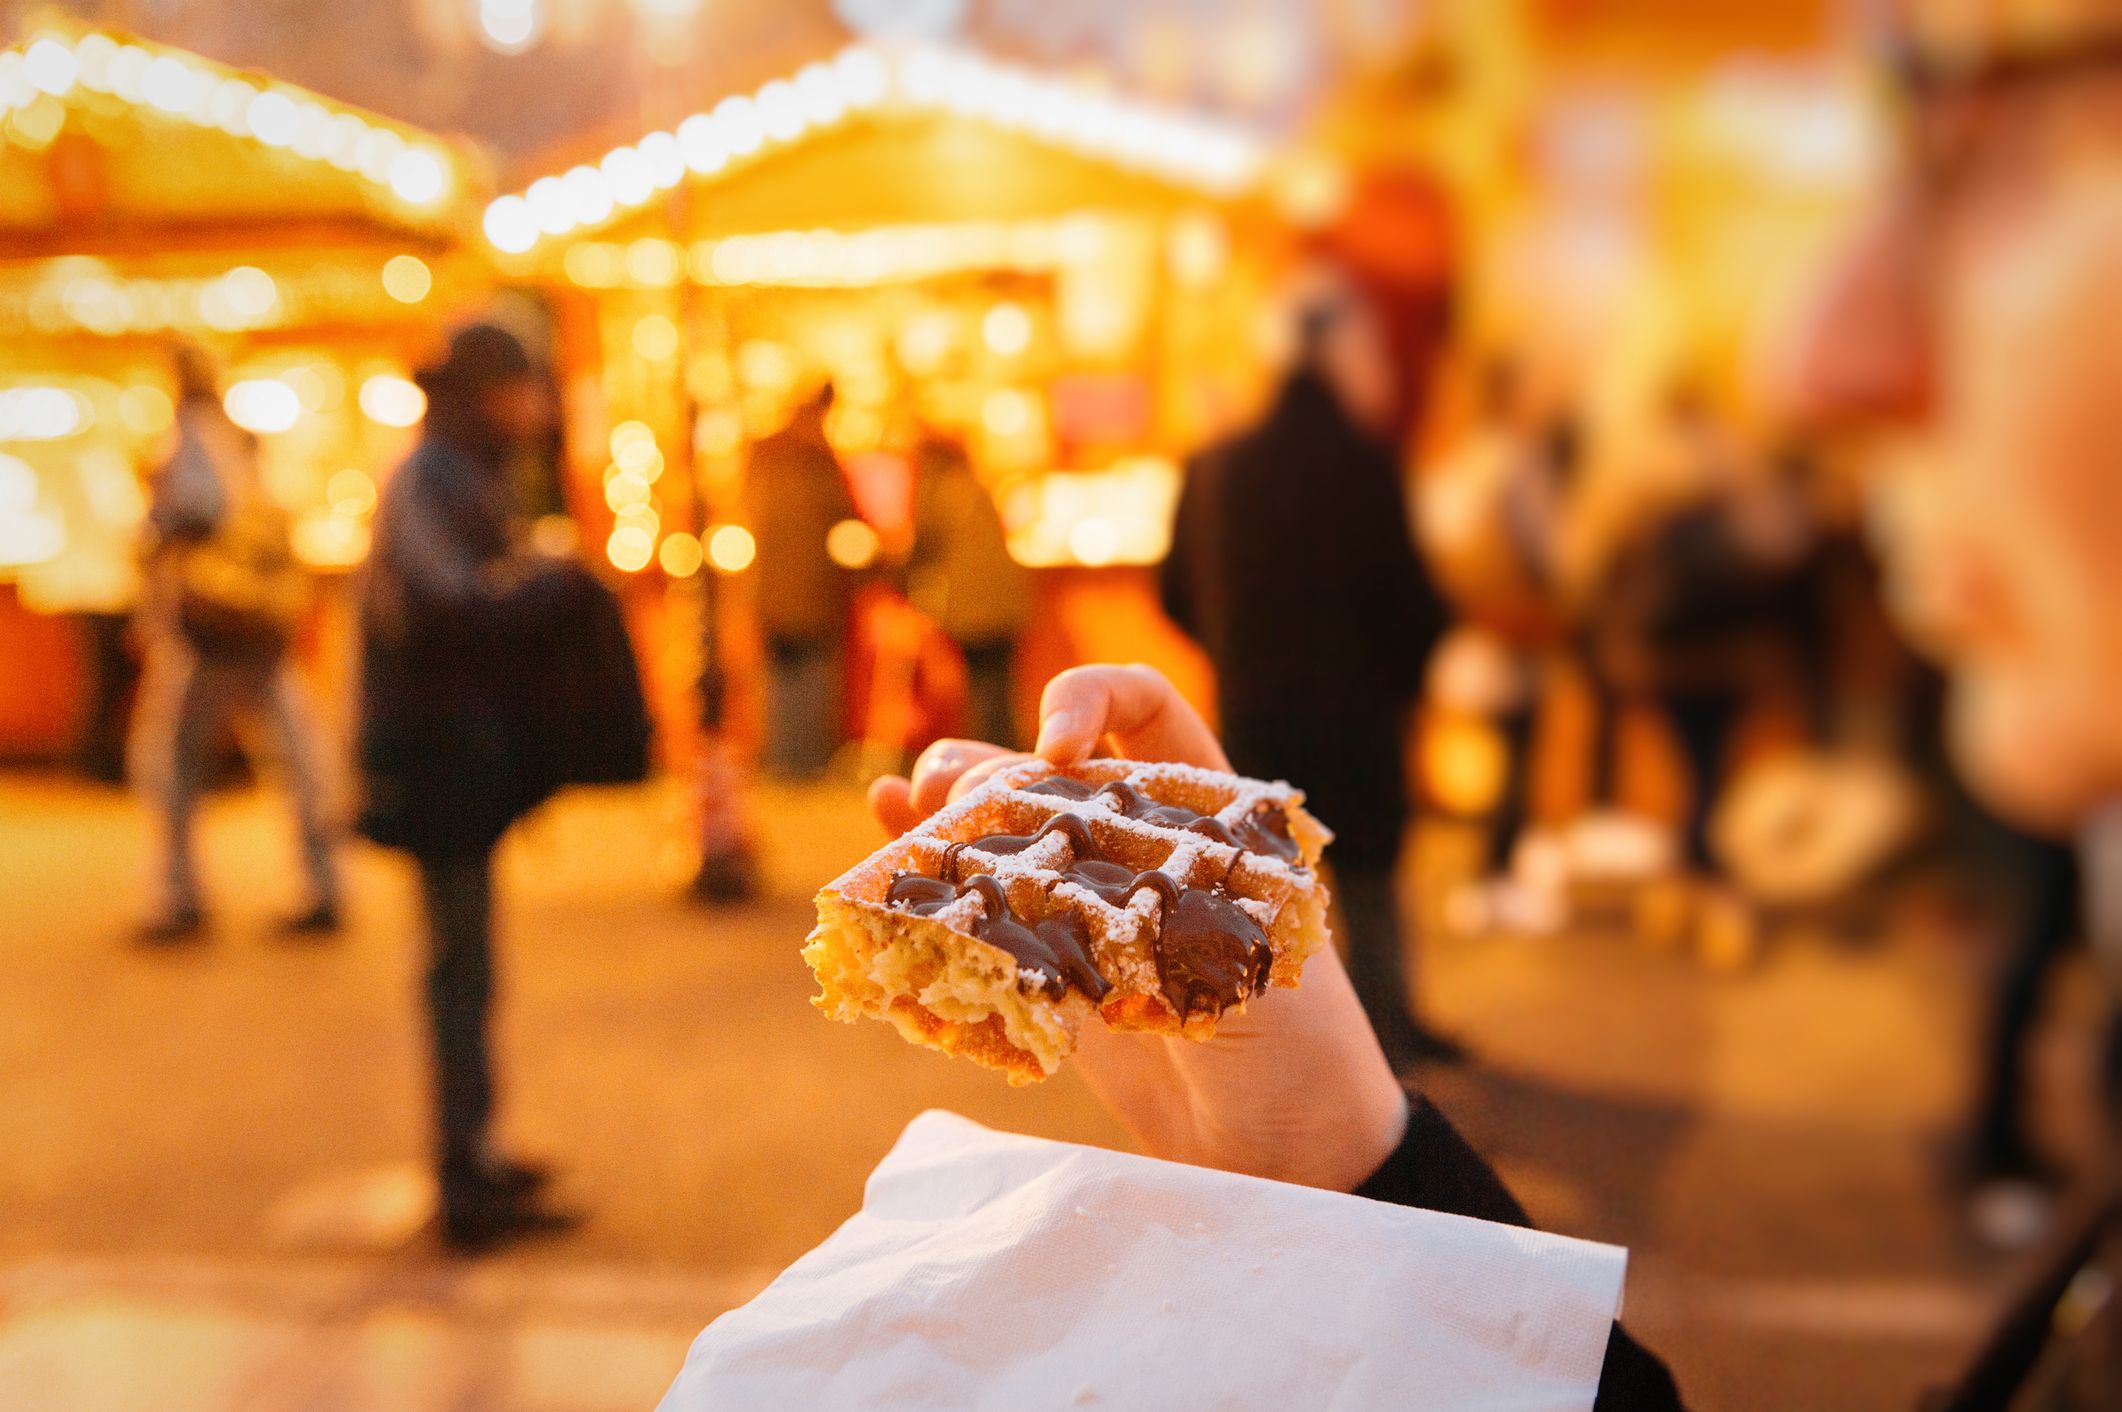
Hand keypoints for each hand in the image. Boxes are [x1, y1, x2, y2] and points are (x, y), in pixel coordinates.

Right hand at [867, 663, 1408, 1191]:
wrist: (1290, 1152)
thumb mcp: (1244, 956)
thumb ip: (1145, 900)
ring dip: (946, 798)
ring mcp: (1089, 902)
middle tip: (951, 800)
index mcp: (1204, 810)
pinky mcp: (1051, 964)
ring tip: (905, 802)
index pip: (1144, 708)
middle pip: (1045, 764)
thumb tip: (1031, 866)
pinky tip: (886, 815)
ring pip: (1000, 819)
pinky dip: (928, 852)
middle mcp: (1138, 841)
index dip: (1092, 700)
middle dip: (991, 767)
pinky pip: (980, 897)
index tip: (1055, 747)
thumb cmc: (1298, 1044)